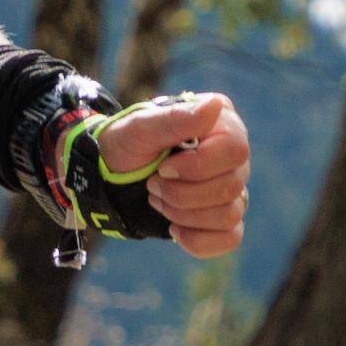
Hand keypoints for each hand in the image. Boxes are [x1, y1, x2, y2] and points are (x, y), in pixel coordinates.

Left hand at [96, 89, 249, 258]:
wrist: (111, 178)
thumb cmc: (127, 146)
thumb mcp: (140, 129)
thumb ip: (175, 119)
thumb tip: (215, 106)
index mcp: (220, 123)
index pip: (234, 150)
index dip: (198, 167)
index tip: (164, 168)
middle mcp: (232, 155)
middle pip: (231, 186)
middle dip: (182, 194)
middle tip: (152, 184)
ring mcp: (232, 187)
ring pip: (229, 214)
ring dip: (183, 214)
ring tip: (158, 200)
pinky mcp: (224, 217)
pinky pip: (230, 238)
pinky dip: (197, 239)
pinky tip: (174, 230)